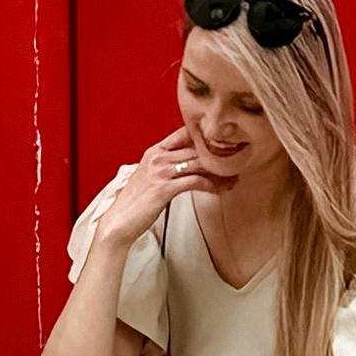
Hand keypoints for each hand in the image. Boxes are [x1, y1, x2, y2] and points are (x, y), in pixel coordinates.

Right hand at [97, 128, 237, 253]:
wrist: (119, 221)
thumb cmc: (136, 202)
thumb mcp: (150, 177)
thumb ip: (167, 167)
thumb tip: (189, 166)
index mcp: (154, 152)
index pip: (183, 134)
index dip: (205, 137)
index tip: (224, 143)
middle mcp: (158, 158)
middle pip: (195, 149)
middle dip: (218, 155)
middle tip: (236, 162)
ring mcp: (161, 172)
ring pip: (199, 164)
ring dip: (219, 171)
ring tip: (233, 177)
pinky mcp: (165, 188)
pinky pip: (195, 181)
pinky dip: (211, 185)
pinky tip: (221, 189)